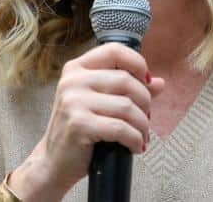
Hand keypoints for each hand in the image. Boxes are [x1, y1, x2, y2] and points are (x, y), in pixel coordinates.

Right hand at [8, 43, 164, 200]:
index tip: (147, 81)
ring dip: (143, 124)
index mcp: (77, 68)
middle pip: (126, 80)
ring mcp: (73, 101)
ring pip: (127, 106)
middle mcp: (72, 80)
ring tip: (143, 135)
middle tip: (146, 118)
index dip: (138, 63)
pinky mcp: (78, 124)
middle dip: (145, 101)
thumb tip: (159, 83)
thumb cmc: (81, 129)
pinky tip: (136, 146)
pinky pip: (120, 128)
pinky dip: (135, 139)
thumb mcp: (102, 103)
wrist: (53, 162)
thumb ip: (129, 90)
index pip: (115, 50)